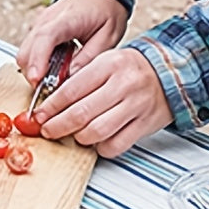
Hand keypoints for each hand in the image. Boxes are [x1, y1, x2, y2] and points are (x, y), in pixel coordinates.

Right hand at [16, 0, 128, 86]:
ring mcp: (39, 24)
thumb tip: (71, 77)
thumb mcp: (108, 37)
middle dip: (34, 73)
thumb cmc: (105, 12)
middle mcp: (46, 20)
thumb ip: (89, 57)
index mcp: (67, 19)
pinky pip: (29, 50)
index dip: (38, 60)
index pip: (45, 38)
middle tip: (54, 87)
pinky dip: (37, 63)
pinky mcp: (38, 29)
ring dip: (35, 69)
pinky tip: (54, 68)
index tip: (37, 80)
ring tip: (57, 77)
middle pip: (27, 49)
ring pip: (24, 52)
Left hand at [33, 49, 173, 157]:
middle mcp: (122, 85)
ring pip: (97, 131)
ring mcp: (135, 106)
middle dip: (58, 125)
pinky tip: (95, 142)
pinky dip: (101, 148)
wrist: (170, 72)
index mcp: (108, 65)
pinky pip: (117, 144)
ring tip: (71, 135)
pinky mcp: (145, 124)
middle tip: (47, 129)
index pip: (71, 89)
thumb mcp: (105, 61)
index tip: (39, 114)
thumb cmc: (132, 67)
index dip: (51, 106)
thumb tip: (53, 101)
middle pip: (81, 113)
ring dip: (78, 137)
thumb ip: (82, 78)